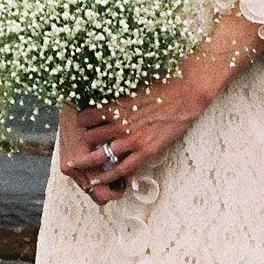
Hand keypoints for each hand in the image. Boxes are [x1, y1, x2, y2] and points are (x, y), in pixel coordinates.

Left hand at [59, 12, 263, 200]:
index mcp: (115, 106)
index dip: (80, 123)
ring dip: (88, 162)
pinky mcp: (146, 151)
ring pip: (101, 155)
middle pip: (90, 138)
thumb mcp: (133, 85)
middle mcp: (120, 124)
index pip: (85, 118)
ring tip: (79, 168)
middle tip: (77, 148)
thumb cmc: (162, 84)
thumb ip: (117, 92)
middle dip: (82, 142)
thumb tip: (102, 84)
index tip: (79, 126)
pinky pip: (122, 168)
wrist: (186, 92)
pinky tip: (99, 179)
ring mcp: (132, 139)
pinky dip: (109, 175)